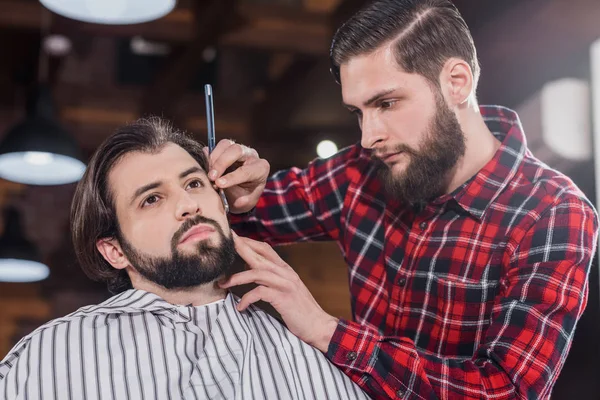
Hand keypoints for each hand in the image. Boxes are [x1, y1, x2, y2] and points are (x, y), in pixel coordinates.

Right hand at [205, 139, 269, 212]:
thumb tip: (215, 181)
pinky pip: (218, 146)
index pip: (246, 170)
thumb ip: (230, 191)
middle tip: (211, 177)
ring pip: (226, 144)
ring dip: (214, 158)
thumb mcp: (241, 200)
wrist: (241, 194)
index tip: (218, 184)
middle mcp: (251, 156)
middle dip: (221, 163)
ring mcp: (240, 150)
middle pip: (237, 150)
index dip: (231, 177)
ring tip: (209, 173)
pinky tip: (207, 166)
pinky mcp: (228, 148)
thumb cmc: (243, 197)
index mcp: (260, 169)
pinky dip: (210, 155)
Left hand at [219, 232, 338, 352]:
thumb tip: (249, 267)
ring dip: (237, 277)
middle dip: (241, 248)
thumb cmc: (299, 309)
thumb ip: (270, 277)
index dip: (249, 242)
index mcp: (285, 269)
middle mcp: (285, 273)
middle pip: (259, 255)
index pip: (265, 249)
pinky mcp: (283, 298)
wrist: (318, 325)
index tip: (233, 238)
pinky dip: (247, 298)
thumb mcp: (285, 288)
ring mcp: (285, 284)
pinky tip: (240, 307)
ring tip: (223, 283)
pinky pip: (260, 293)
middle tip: (225, 243)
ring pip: (257, 272)